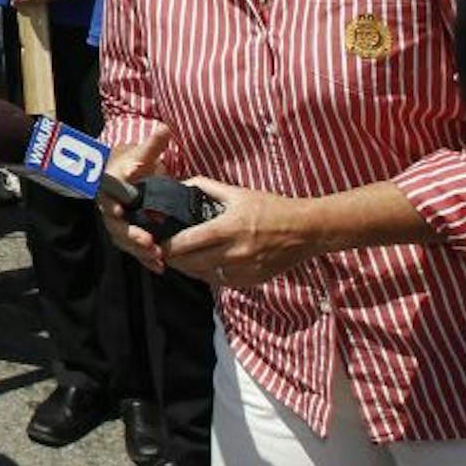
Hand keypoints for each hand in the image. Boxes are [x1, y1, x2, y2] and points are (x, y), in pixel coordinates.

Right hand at [97, 128, 171, 273]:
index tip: (121, 209)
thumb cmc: (135, 164)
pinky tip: (160, 267)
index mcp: (110, 185)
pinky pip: (135, 250)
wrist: (129, 178)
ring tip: (158, 256)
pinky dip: (147, 260)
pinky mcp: (129, 235)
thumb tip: (163, 129)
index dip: (114, 201)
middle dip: (131, 233)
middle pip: (116, 223)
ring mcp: (118, 223)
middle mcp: (110, 207)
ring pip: (125, 240)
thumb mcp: (143, 154)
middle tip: (148, 241)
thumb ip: (152, 146)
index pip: (110, 193)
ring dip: (140, 250)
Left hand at [158, 179, 317, 288]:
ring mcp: (244, 269)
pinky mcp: (253, 280)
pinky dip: (210, 275)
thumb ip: (207, 187)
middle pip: (193, 263)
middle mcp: (235, 252)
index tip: (158, 243)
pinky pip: (223, 282)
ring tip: (179, 261)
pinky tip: (203, 267)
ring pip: (206, 276)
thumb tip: (182, 183)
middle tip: (163, 254)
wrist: (307, 229)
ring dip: (190, 270)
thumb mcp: (238, 193)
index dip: (169, 245)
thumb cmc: (271, 207)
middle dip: (174, 260)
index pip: (189, 242)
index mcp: (229, 228)